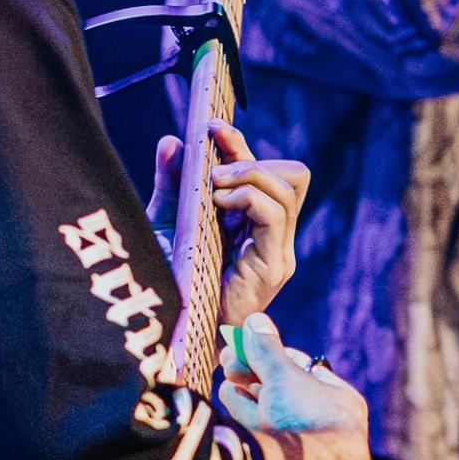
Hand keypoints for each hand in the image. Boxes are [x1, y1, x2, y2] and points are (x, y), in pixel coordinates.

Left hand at [147, 120, 310, 329]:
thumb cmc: (168, 285)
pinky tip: (219, 203)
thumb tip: (173, 142)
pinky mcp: (274, 266)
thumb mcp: (166, 224)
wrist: (168, 332)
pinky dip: (248, 196)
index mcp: (253, 227)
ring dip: (248, 174)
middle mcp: (273, 238)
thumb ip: (172, 184)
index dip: (242, 146)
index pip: (268, 173)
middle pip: (292, 175)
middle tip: (214, 167)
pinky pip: (275, 213)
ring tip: (214, 186)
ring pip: (289, 186)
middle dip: (252, 158)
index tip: (212, 127)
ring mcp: (278, 252)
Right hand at [218, 311, 372, 459]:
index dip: (276, 356)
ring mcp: (305, 450)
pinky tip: (228, 398)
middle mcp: (325, 427)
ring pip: (271, 416)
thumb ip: (267, 349)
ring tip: (227, 380)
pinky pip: (262, 435)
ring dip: (246, 395)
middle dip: (255, 376)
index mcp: (340, 403)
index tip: (250, 346)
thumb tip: (255, 321)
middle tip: (229, 360)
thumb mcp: (284, 376)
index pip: (306, 371)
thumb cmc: (306, 420)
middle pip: (284, 394)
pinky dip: (245, 416)